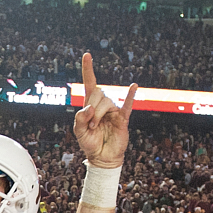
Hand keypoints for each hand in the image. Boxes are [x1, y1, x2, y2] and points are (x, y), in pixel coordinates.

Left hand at [72, 53, 137, 168]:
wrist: (102, 157)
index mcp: (91, 105)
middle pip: (98, 94)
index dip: (88, 69)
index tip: (87, 55)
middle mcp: (103, 105)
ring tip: (96, 127)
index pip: (90, 83)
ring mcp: (114, 110)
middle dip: (92, 109)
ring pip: (107, 102)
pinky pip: (128, 105)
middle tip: (90, 124)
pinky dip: (130, 95)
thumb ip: (80, 119)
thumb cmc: (90, 143)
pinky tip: (133, 86)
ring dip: (99, 114)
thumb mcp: (79, 132)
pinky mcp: (123, 118)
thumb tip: (89, 107)